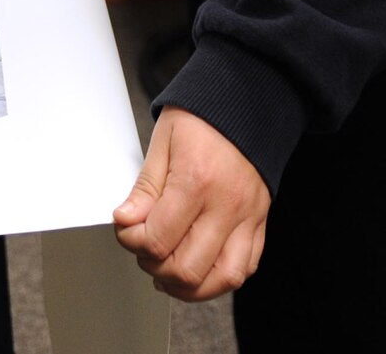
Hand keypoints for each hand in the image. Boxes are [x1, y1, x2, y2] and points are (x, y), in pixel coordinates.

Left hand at [113, 108, 269, 301]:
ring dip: (188, 285)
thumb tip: (126, 221)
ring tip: (167, 270)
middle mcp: (227, 205)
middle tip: (143, 249)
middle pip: (188, 268)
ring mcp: (248, 217)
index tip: (126, 229)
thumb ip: (145, 187)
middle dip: (155, 266)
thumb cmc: (203, 117)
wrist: (247, 101)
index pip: (158, 239)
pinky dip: (219, 278)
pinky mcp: (260, 223)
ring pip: (222, 279)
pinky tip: (199, 268)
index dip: (132, 241)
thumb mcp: (163, 141)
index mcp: (197, 181)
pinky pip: (245, 268)